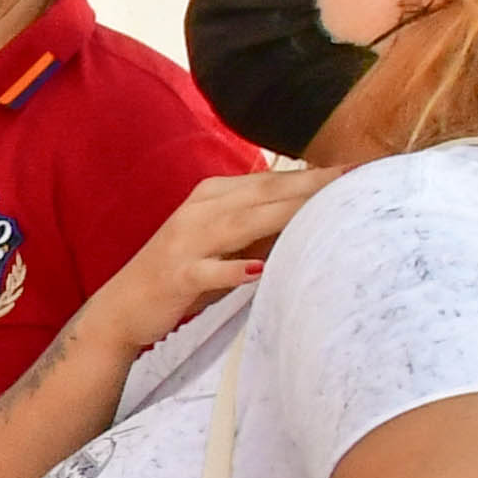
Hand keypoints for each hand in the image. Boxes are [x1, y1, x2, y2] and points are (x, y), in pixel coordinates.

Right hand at [70, 166, 341, 361]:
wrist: (122, 309)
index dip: (312, 174)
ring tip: (324, 209)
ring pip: (241, 223)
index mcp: (210, 196)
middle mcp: (198, 211)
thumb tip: (312, 216)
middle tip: (355, 177)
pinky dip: (234, 270)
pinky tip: (261, 271)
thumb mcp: (219, 243)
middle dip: (310, 185)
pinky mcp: (176, 276)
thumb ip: (258, 227)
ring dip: (284, 215)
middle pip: (262, 193)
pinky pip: (209, 270)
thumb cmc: (180, 276)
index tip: (355, 169)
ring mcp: (185, 242)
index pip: (270, 180)